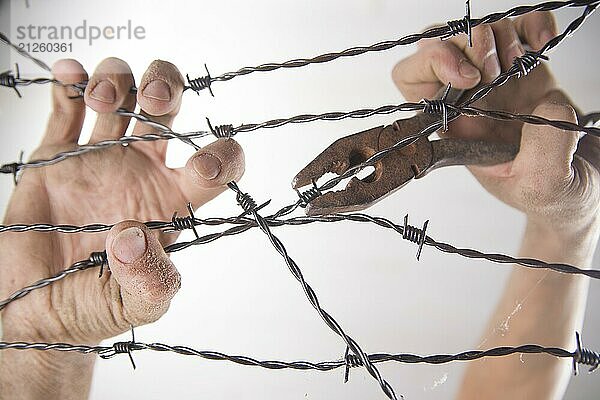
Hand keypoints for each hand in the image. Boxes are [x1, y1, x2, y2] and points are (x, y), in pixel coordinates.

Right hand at [0, 58, 243, 344]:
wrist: (31, 306)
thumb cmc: (92, 307)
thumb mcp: (135, 307)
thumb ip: (149, 281)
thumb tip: (134, 237)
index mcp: (171, 203)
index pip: (215, 168)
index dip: (224, 156)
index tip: (204, 164)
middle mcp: (141, 172)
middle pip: (167, 109)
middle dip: (166, 86)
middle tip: (153, 100)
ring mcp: (99, 159)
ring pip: (121, 96)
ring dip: (118, 80)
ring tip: (101, 99)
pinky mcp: (56, 156)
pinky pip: (66, 106)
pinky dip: (69, 83)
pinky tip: (69, 75)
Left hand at [392, 12, 599, 237]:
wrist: (583, 186)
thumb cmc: (553, 195)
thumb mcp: (543, 186)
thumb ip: (544, 150)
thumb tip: (546, 106)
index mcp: (454, 128)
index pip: (412, 81)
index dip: (431, 65)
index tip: (468, 76)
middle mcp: (467, 100)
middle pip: (440, 45)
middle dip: (467, 44)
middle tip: (497, 68)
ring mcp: (496, 81)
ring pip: (478, 32)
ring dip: (501, 36)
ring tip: (523, 65)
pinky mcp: (526, 67)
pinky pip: (519, 27)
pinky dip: (532, 25)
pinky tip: (544, 45)